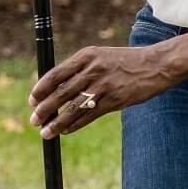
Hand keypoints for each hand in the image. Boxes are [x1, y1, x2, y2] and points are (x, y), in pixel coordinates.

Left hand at [27, 44, 174, 138]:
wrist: (156, 65)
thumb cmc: (127, 62)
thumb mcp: (101, 57)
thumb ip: (82, 69)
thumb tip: (61, 87)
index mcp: (86, 56)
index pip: (56, 74)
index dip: (41, 89)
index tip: (32, 100)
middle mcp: (92, 70)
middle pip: (61, 92)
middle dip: (44, 108)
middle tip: (33, 120)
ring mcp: (103, 86)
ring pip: (73, 107)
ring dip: (57, 122)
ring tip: (45, 132)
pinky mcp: (114, 101)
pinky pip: (89, 116)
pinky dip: (75, 125)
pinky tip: (65, 131)